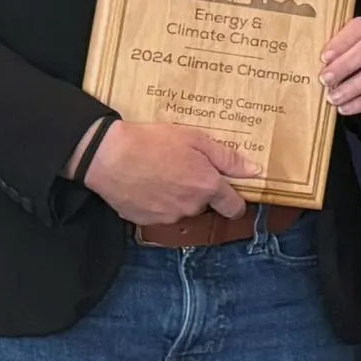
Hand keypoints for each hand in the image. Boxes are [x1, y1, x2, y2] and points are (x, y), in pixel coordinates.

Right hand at [82, 121, 255, 224]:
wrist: (107, 155)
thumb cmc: (152, 142)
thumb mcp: (195, 139)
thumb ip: (227, 158)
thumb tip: (254, 171)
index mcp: (207, 187)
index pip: (234, 207)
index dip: (235, 201)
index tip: (230, 192)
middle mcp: (190, 207)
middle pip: (205, 205)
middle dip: (199, 191)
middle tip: (183, 169)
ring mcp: (166, 217)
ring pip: (181, 210)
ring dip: (176, 197)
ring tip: (160, 174)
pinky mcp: (144, 221)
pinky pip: (158, 214)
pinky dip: (155, 203)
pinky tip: (145, 184)